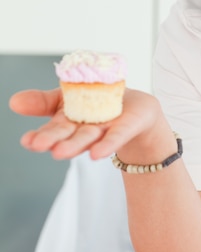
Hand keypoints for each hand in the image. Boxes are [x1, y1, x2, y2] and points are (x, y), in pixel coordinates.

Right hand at [9, 87, 162, 160]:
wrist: (135, 109)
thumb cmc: (97, 104)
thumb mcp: (67, 97)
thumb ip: (43, 101)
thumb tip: (13, 101)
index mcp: (70, 121)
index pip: (53, 128)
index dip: (40, 136)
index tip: (27, 141)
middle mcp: (84, 129)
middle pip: (68, 135)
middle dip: (53, 140)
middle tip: (37, 145)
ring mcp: (104, 131)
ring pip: (88, 138)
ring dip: (74, 146)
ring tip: (59, 153)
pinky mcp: (124, 129)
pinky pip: (115, 137)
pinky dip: (106, 145)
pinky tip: (97, 154)